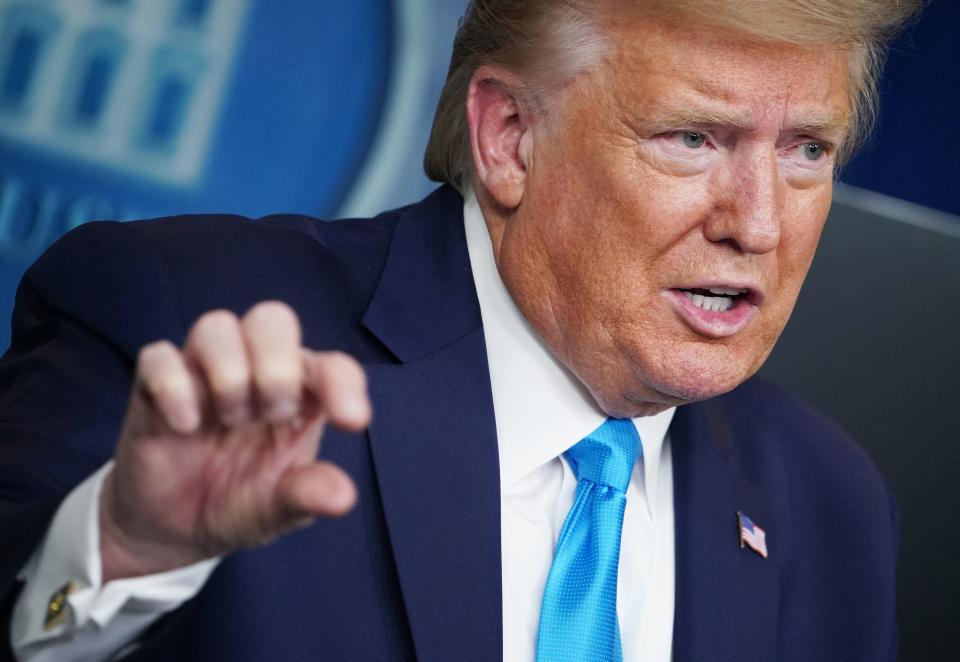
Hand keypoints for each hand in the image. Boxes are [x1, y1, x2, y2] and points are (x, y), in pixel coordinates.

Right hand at [98, 301, 369, 581]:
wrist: (174, 532)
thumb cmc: (239, 504)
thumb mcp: (279, 510)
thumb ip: (308, 495)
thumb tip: (343, 496)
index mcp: (300, 395)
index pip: (332, 365)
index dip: (344, 383)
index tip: (351, 423)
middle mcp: (255, 372)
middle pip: (272, 319)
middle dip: (277, 367)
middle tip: (272, 415)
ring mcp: (203, 374)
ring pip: (216, 326)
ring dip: (229, 374)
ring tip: (230, 421)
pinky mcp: (155, 389)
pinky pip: (158, 357)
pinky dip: (174, 386)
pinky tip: (185, 426)